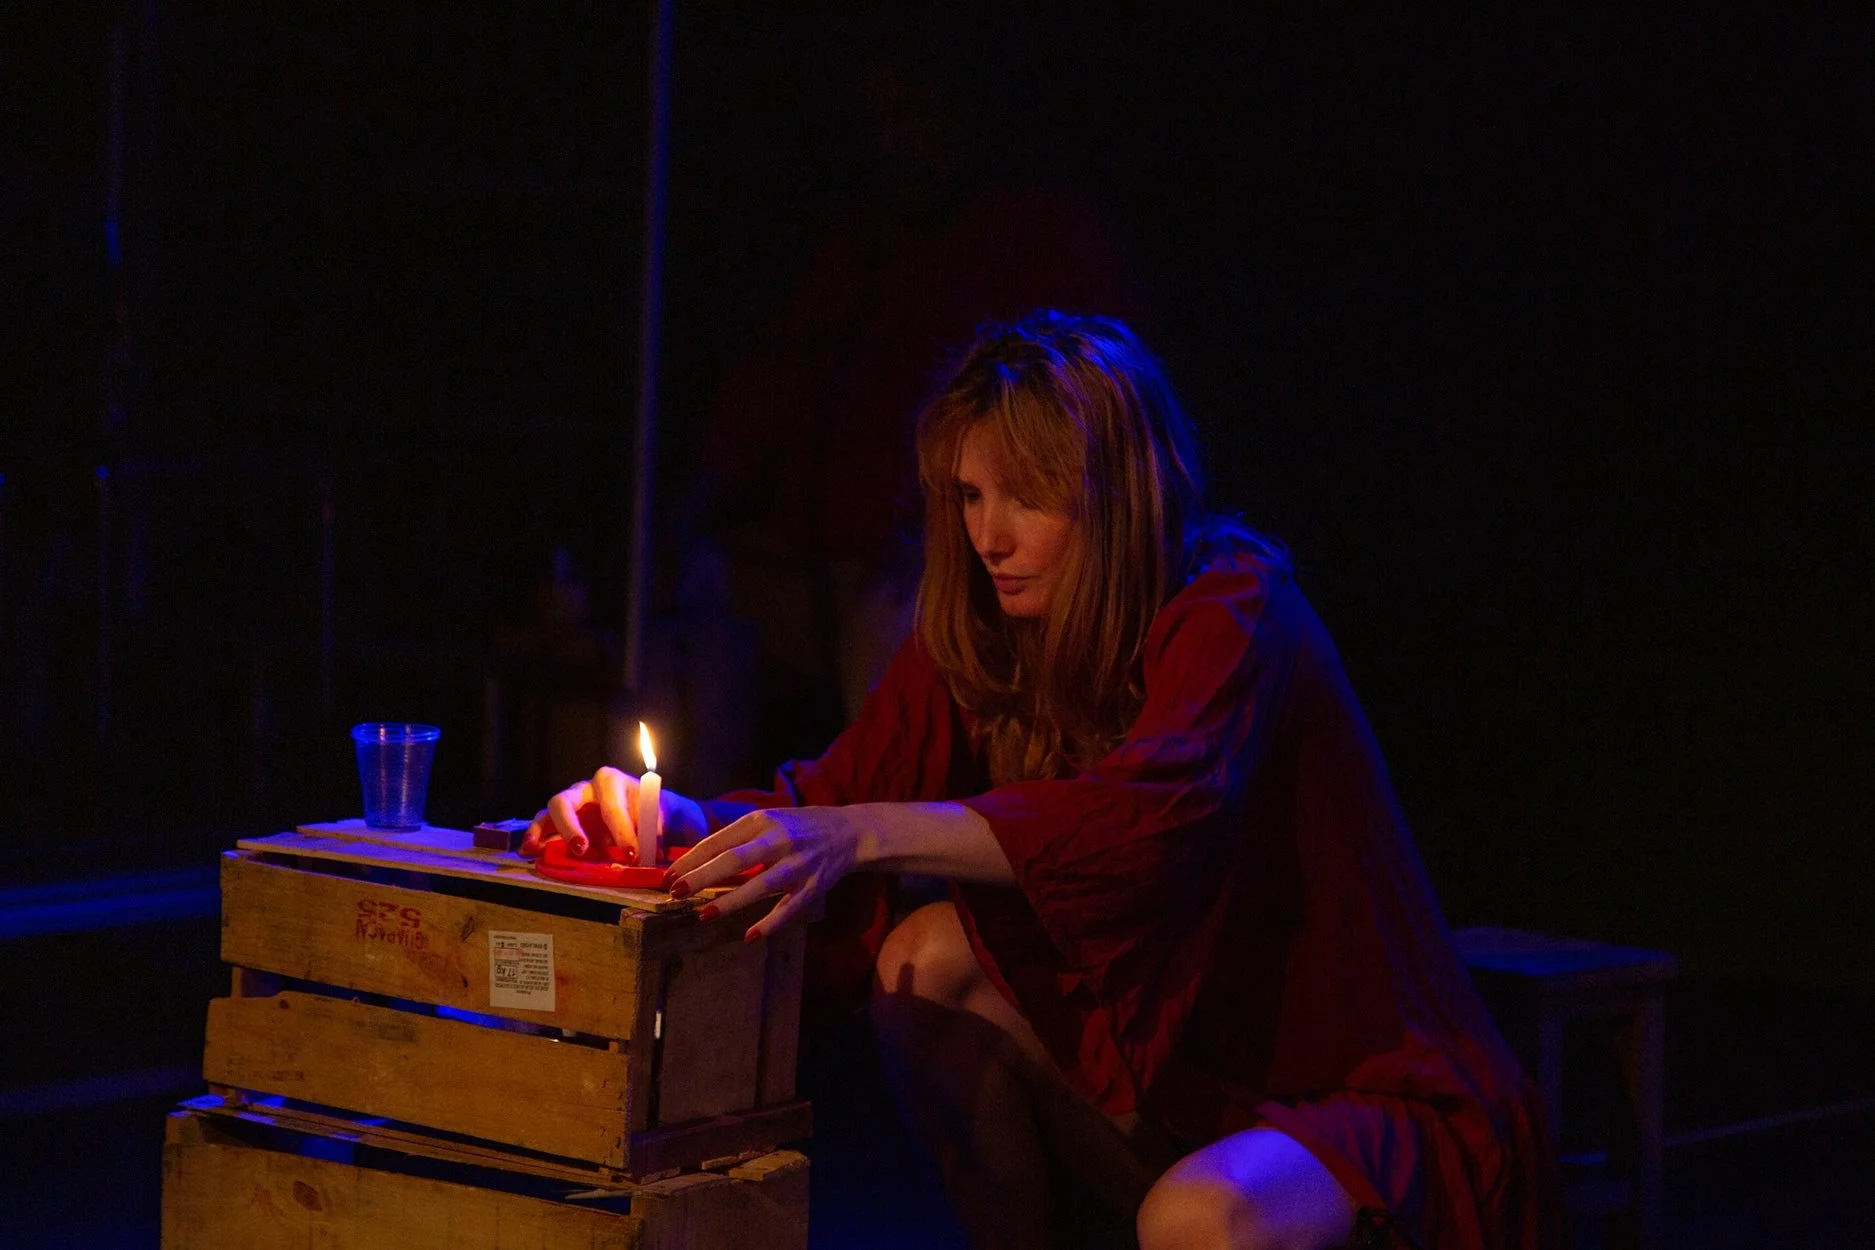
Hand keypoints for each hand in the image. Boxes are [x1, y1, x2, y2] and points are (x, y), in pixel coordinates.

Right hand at [519, 766, 705, 860]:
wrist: (665, 822)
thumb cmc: (665, 815)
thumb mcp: (672, 815)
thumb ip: (662, 823)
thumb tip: (651, 838)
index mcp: (615, 781)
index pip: (611, 804)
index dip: (620, 829)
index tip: (632, 853)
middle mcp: (588, 790)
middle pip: (569, 801)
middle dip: (572, 827)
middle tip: (583, 850)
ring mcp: (573, 806)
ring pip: (552, 811)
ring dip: (548, 831)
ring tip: (540, 850)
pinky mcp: (563, 824)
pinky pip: (543, 826)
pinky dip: (535, 837)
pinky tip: (529, 851)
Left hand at [664, 806, 868, 942]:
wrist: (849, 832)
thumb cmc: (798, 827)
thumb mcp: (768, 821)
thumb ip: (738, 838)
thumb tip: (697, 861)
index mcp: (762, 821)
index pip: (720, 841)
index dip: (692, 859)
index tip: (669, 876)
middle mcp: (779, 840)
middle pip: (736, 860)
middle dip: (704, 876)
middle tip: (677, 891)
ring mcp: (798, 865)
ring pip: (762, 885)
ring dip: (732, 901)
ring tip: (705, 914)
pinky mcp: (813, 887)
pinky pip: (789, 908)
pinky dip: (770, 923)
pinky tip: (750, 936)